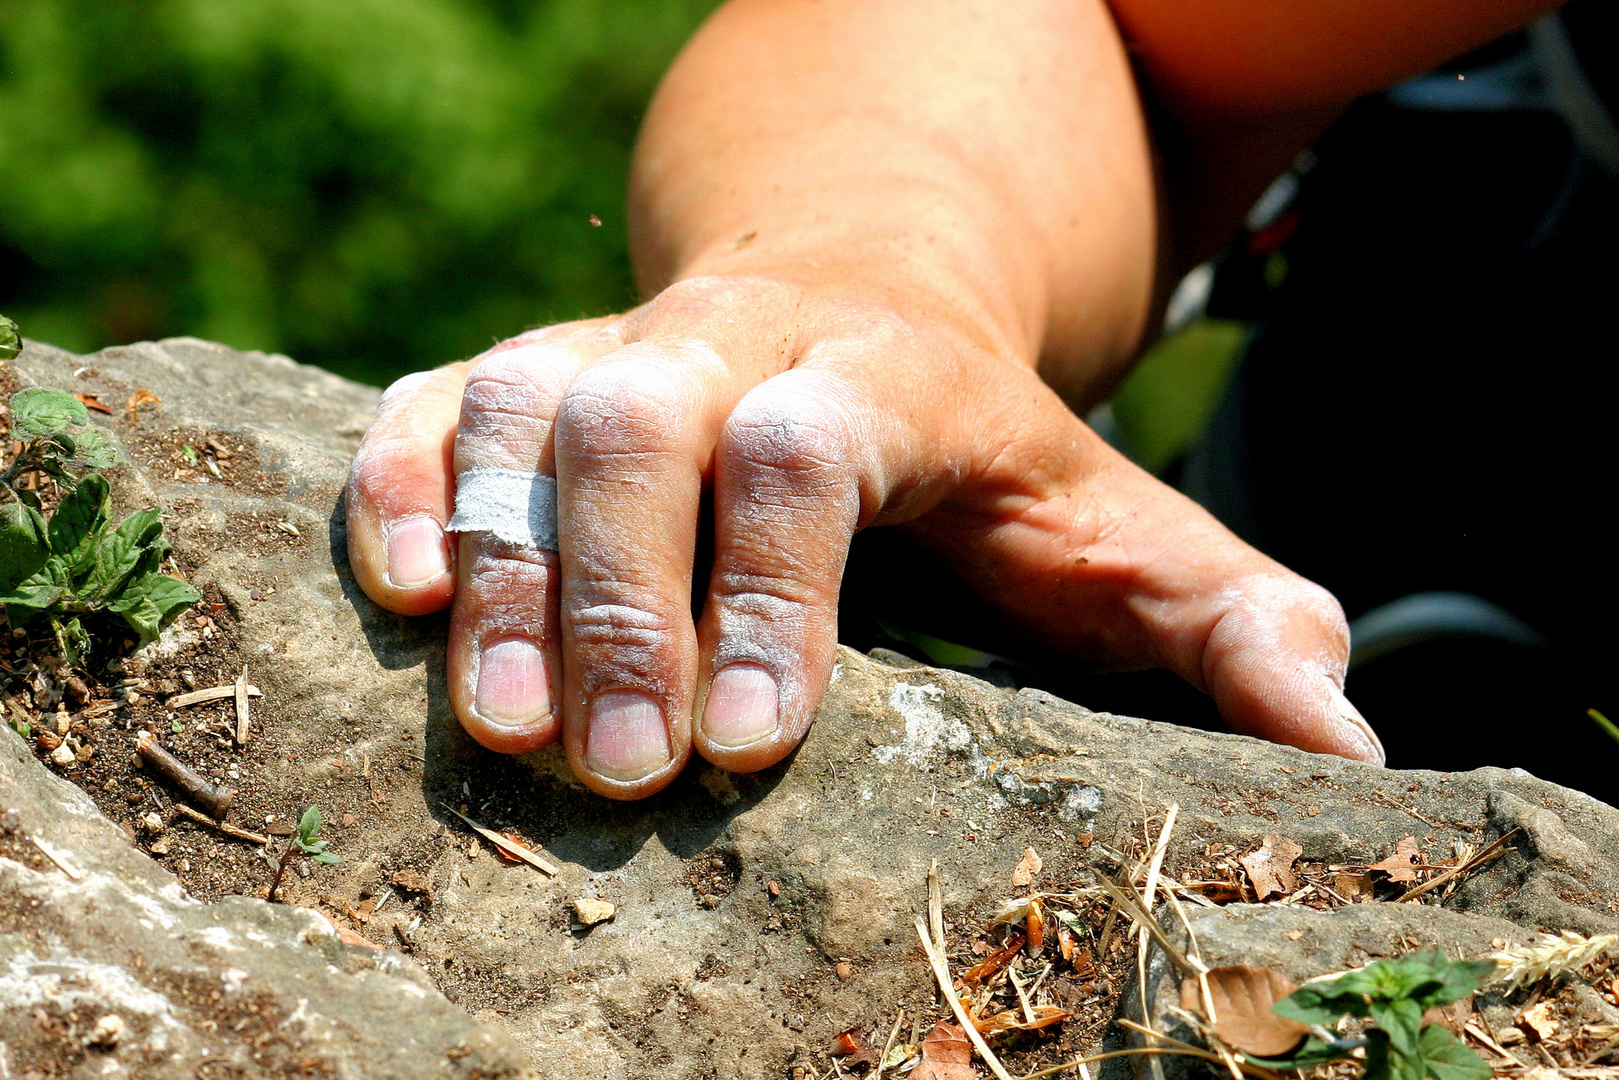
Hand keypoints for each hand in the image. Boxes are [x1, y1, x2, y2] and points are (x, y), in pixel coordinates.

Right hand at [345, 272, 1382, 799]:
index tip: (751, 741)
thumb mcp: (1119, 521)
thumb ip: (1224, 616)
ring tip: (498, 726)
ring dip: (494, 565)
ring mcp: (622, 338)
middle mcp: (738, 336)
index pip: (813, 441)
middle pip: (646, 421)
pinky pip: (435, 394)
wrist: (862, 274)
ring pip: (523, 409)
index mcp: (890, 369)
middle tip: (613, 770)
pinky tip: (388, 586)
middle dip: (622, 596)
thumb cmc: (990, 445)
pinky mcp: (536, 359)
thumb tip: (1346, 748)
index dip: (773, 580)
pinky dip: (397, 480)